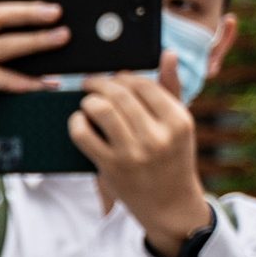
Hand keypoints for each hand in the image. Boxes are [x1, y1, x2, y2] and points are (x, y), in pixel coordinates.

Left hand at [70, 70, 212, 251]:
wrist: (169, 203)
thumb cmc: (172, 156)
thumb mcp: (179, 123)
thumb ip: (171, 88)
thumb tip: (168, 53)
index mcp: (178, 120)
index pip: (143, 84)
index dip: (122, 76)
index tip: (113, 77)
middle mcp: (158, 136)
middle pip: (119, 93)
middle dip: (99, 83)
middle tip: (91, 84)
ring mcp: (133, 153)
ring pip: (100, 109)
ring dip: (88, 101)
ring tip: (88, 102)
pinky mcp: (110, 167)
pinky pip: (83, 134)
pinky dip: (76, 122)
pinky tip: (80, 122)